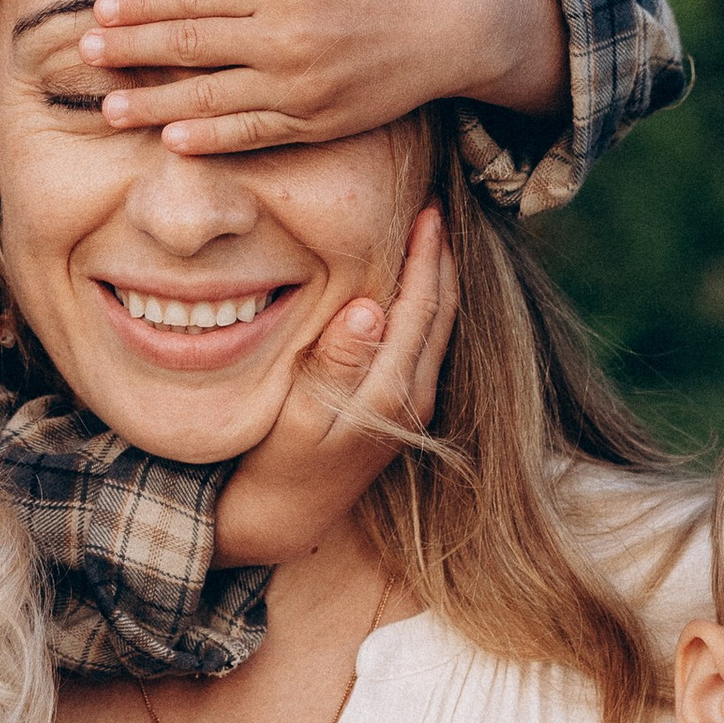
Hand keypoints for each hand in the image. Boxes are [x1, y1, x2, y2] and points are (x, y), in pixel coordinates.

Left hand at [77, 0, 562, 155]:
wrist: (452, 27)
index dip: (143, 5)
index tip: (99, 11)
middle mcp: (286, 39)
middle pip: (192, 46)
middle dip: (133, 51)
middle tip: (83, 56)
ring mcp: (301, 87)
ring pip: (212, 98)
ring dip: (155, 104)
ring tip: (109, 109)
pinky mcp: (318, 121)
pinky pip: (254, 134)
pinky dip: (211, 138)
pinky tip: (173, 139)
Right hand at [215, 208, 456, 565]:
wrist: (288, 515)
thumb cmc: (281, 459)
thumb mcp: (297, 413)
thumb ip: (336, 362)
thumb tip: (371, 308)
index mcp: (392, 391)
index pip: (420, 308)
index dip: (426, 256)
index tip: (428, 211)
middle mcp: (415, 398)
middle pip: (441, 313)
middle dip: (443, 258)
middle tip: (437, 207)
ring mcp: (415, 406)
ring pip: (442, 329)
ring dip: (441, 280)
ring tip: (434, 237)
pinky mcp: (407, 412)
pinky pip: (431, 345)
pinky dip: (431, 307)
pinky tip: (419, 286)